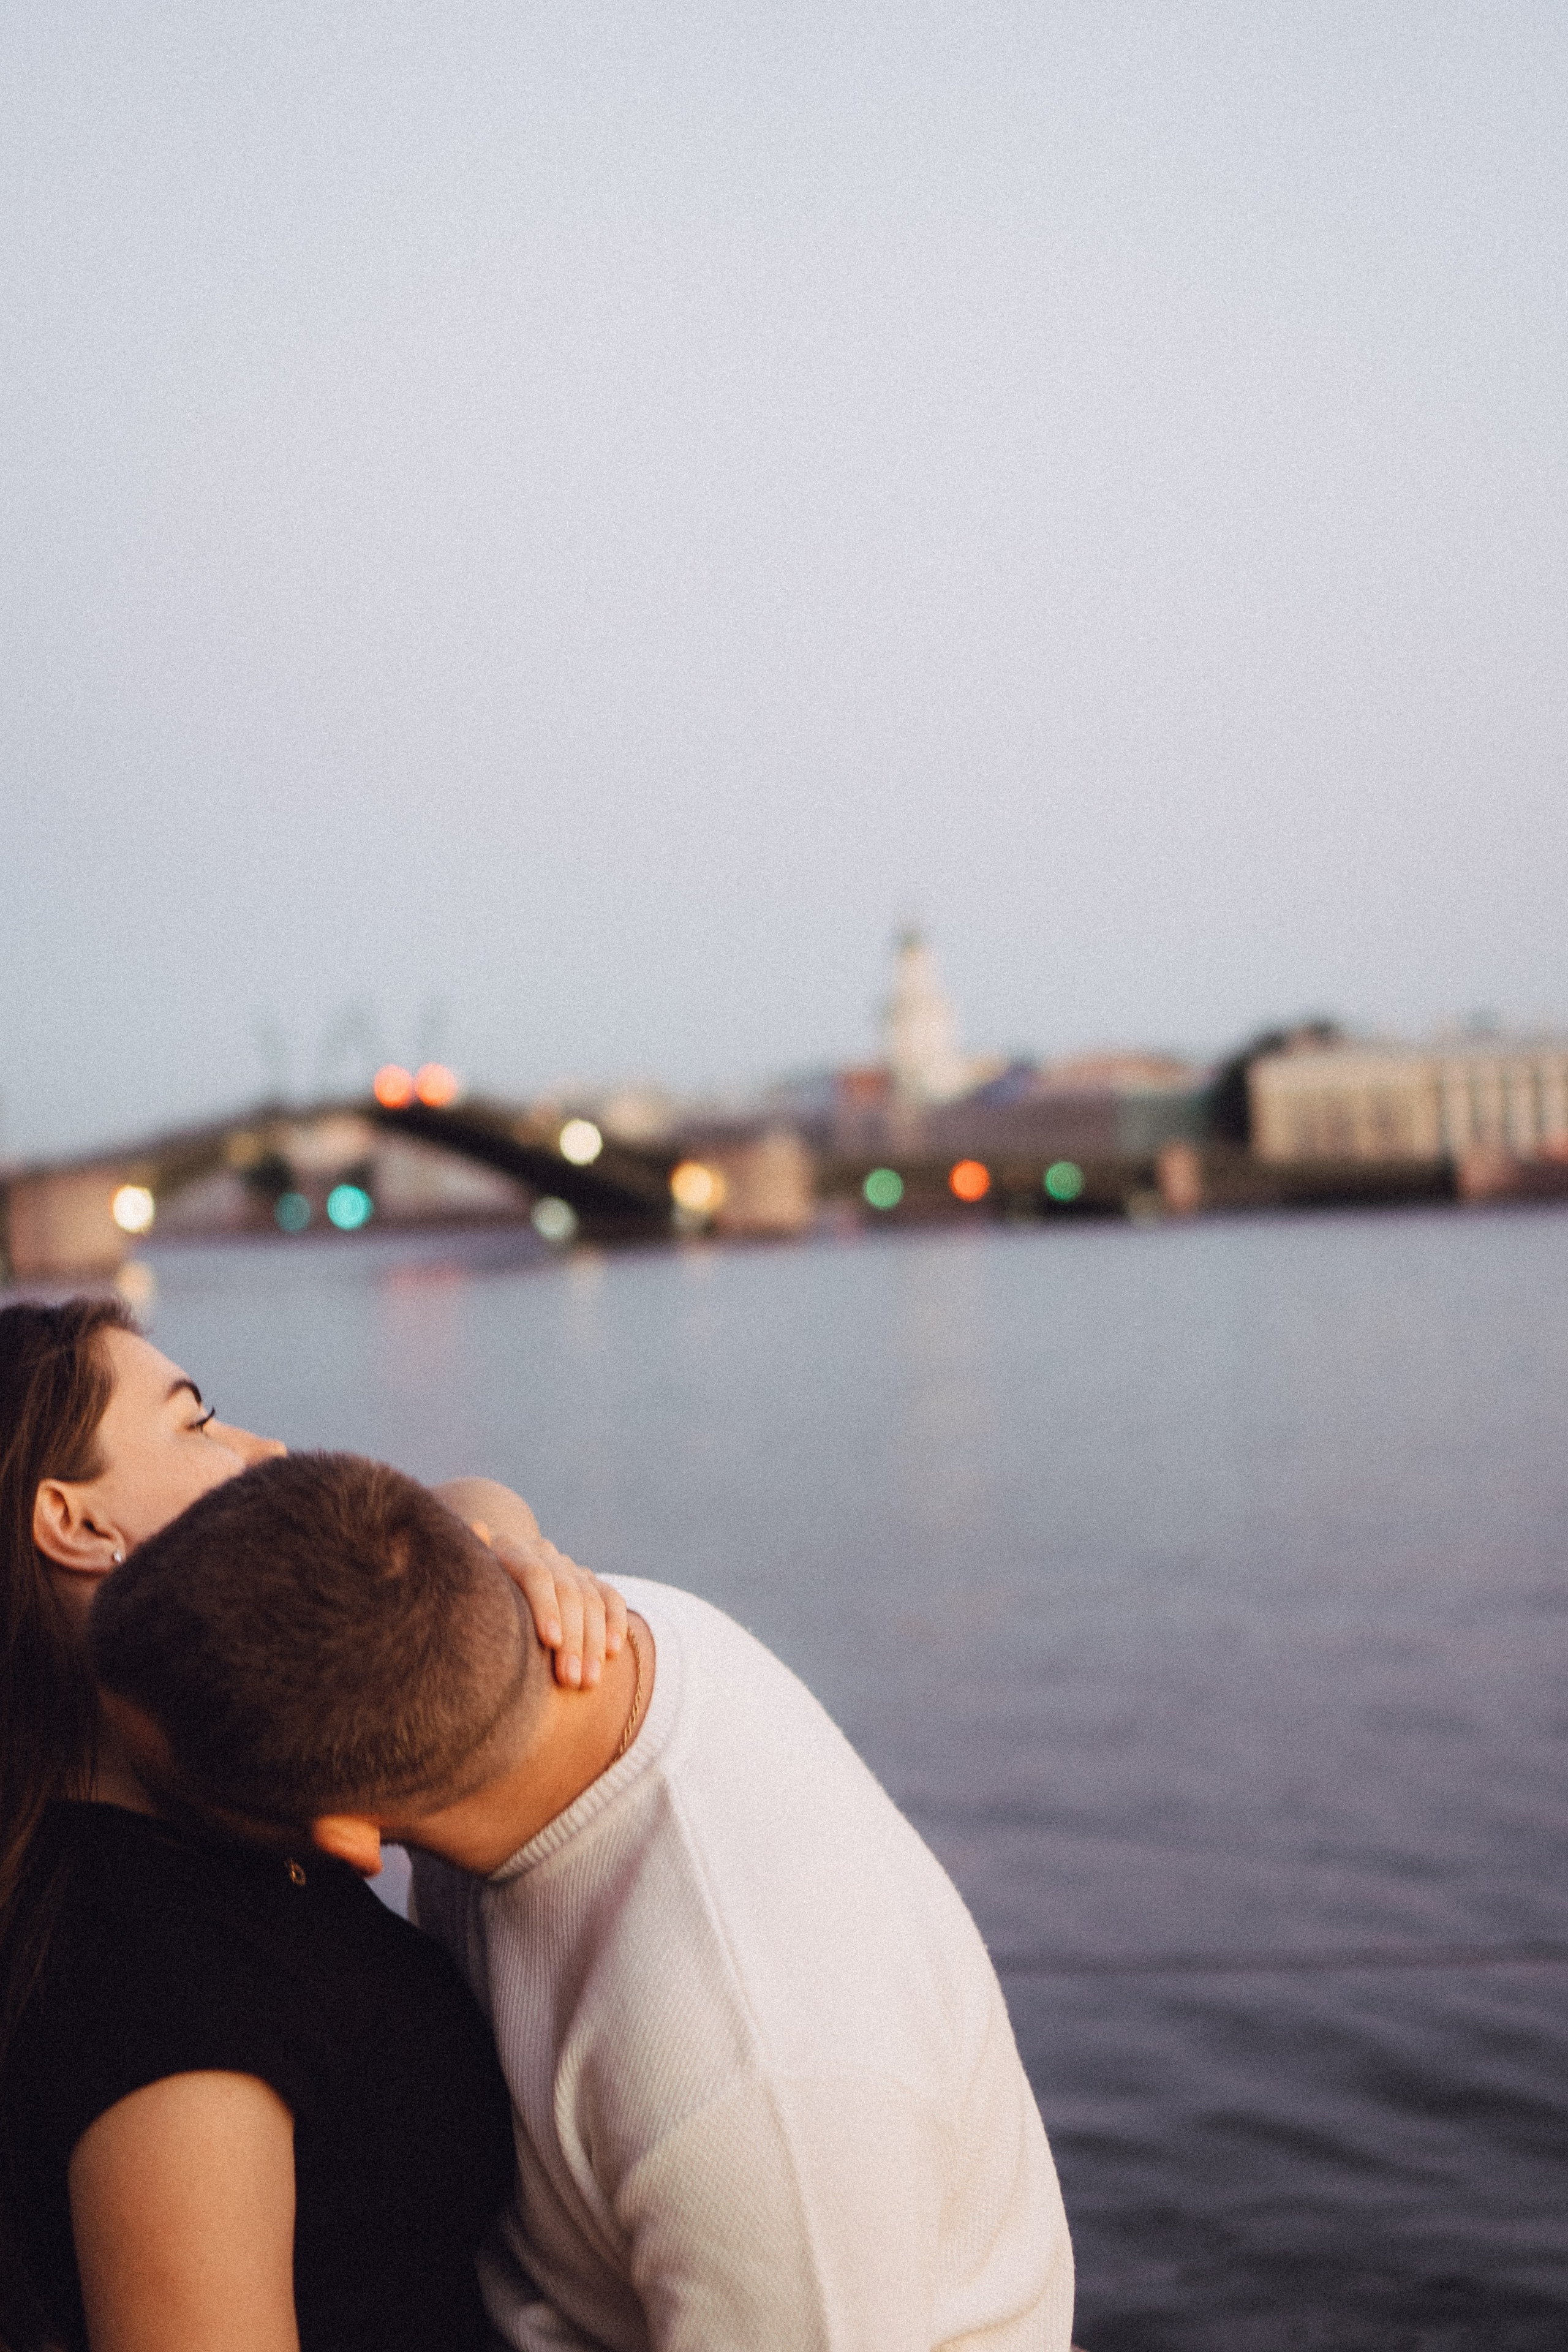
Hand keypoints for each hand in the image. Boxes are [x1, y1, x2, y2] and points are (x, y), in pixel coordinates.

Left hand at [477, 1524, 627, 1689]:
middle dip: (573, 1638)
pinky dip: (615, 1623)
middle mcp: (542, 1553)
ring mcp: (567, 1566)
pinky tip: (613, 1652)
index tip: (550, 1642)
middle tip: (570, 1679)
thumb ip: (469, 1567)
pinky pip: (610, 1598)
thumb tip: (477, 1527)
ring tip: (587, 1682)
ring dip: (594, 1642)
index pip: (536, 1574)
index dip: (546, 1606)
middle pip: (567, 1591)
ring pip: (591, 1599)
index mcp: (509, 1549)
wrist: (490, 1573)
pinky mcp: (589, 1580)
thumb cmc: (469, 1593)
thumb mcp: (465, 1582)